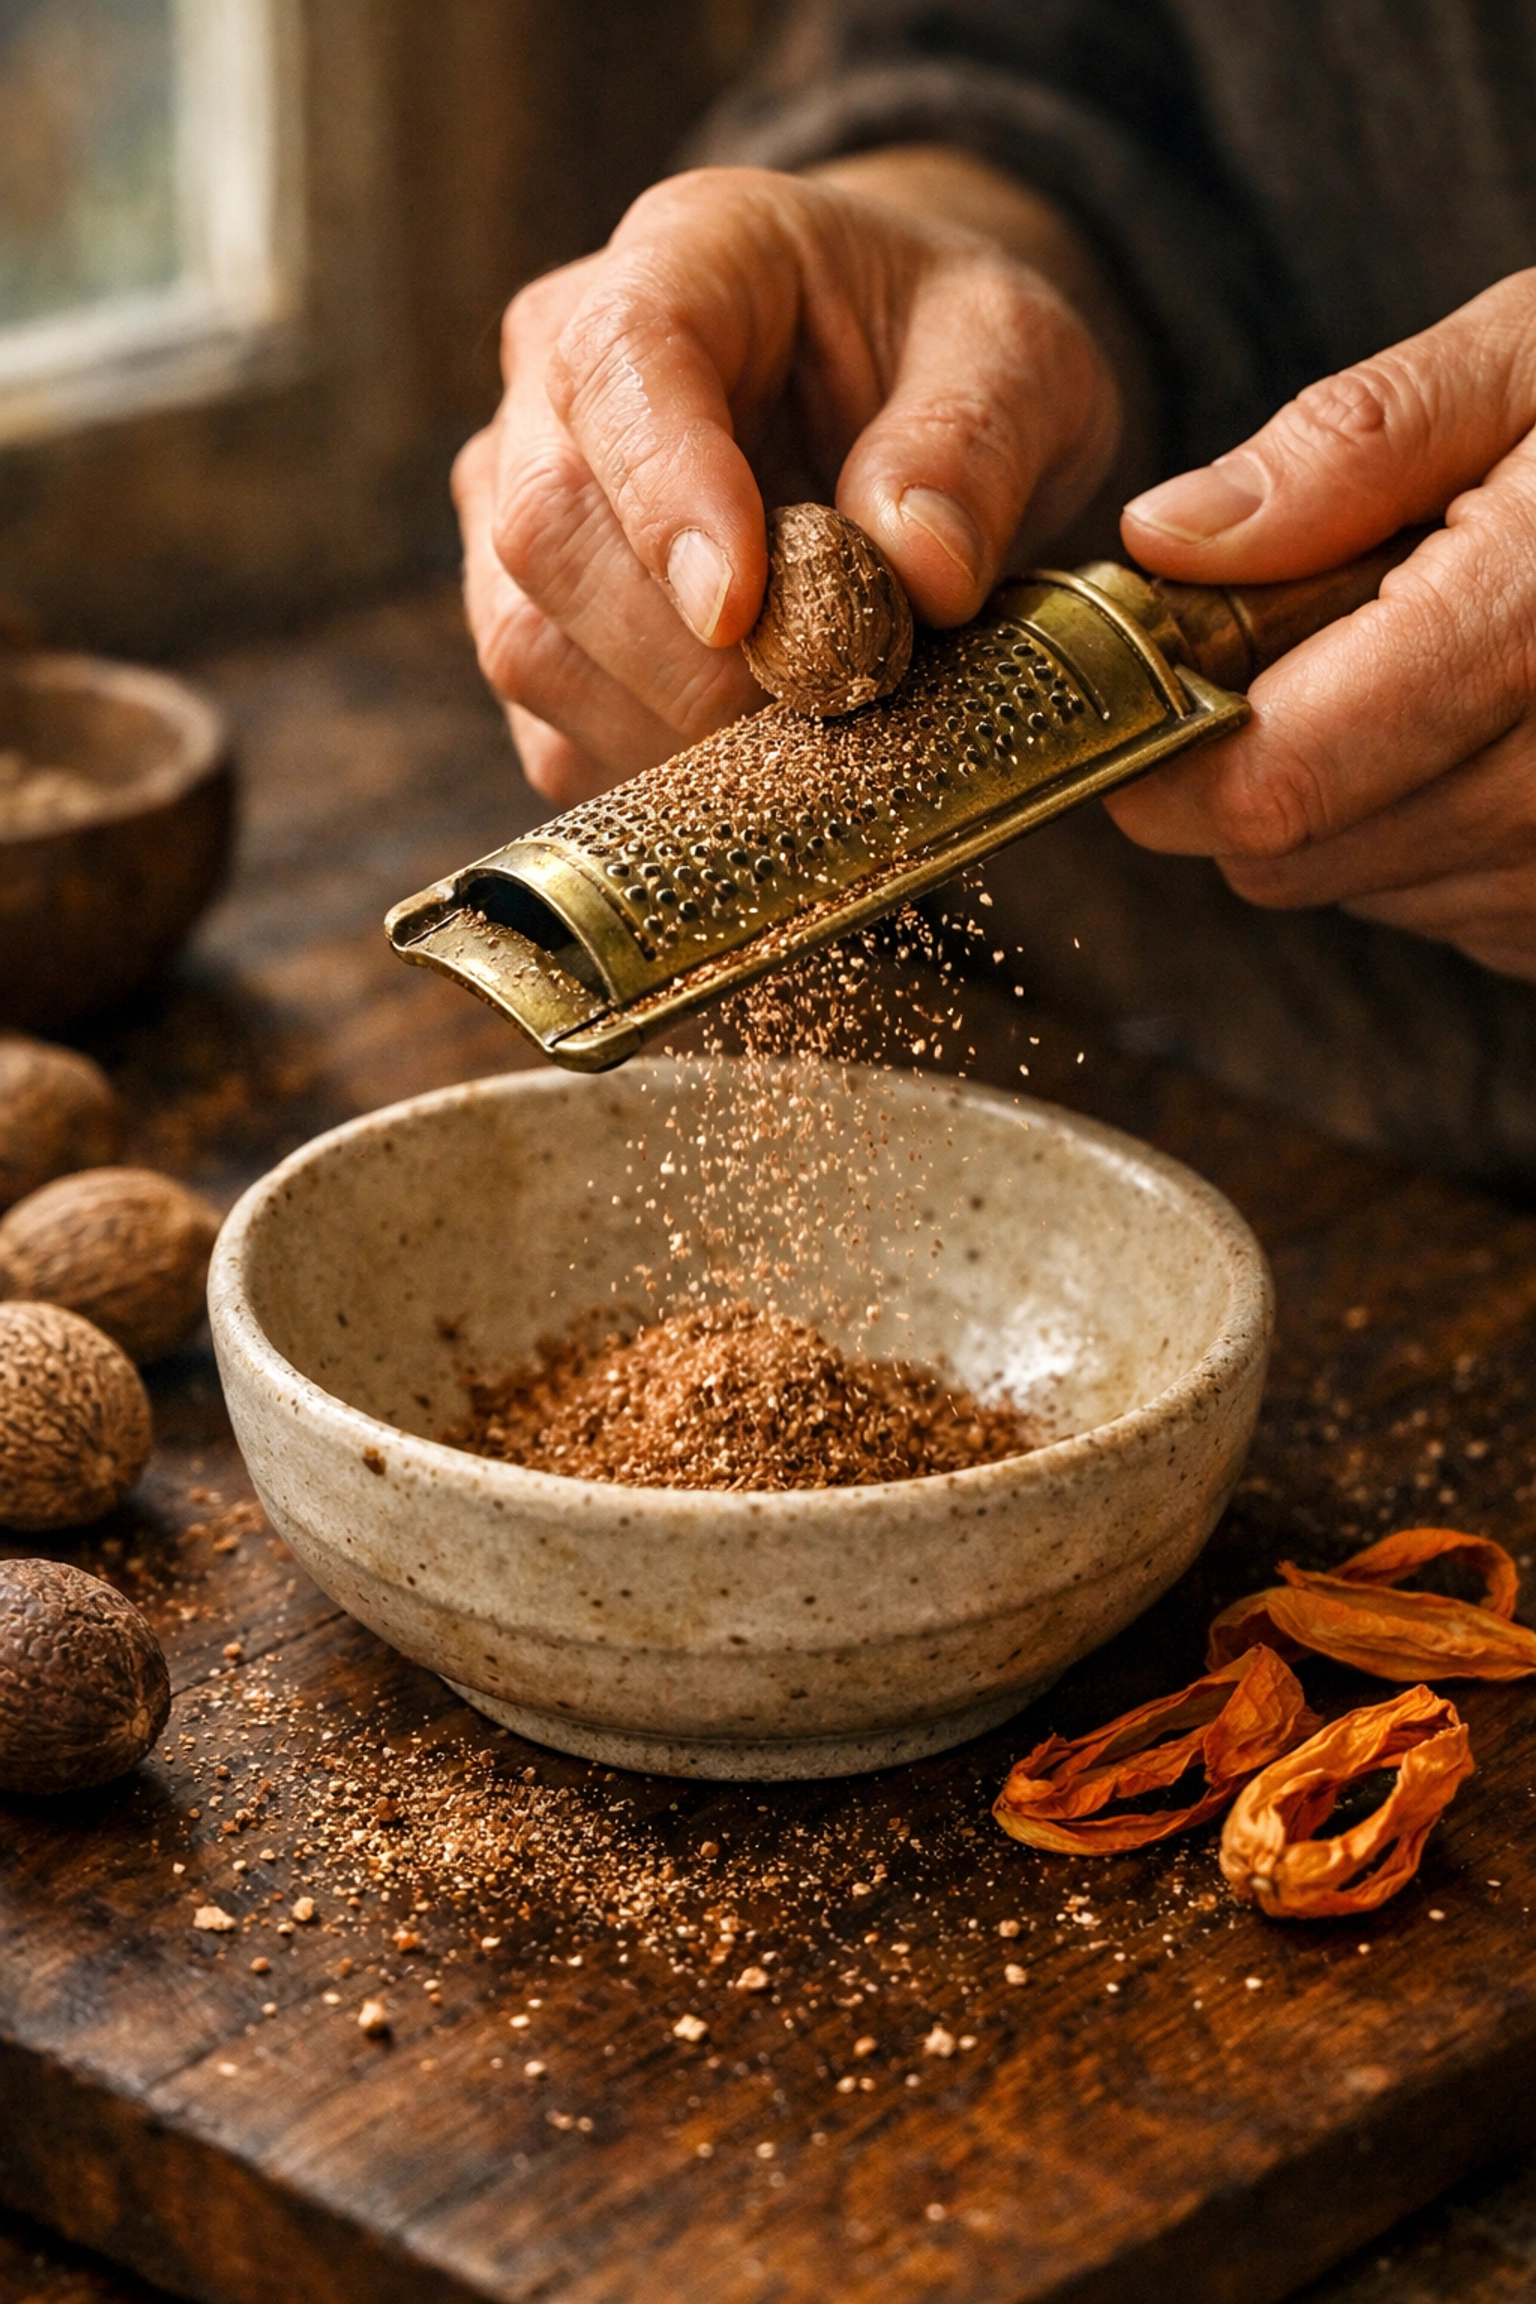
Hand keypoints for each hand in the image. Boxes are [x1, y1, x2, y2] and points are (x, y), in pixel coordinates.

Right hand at [455, 158, 1130, 802]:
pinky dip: (650, 773)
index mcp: (683, 256)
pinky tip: (752, 755)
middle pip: (547, 528)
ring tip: (803, 726)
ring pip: (528, 643)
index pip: (620, 364)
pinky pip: (551, 732)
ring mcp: (521, 501)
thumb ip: (974, 441)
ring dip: (667, 725)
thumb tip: (921, 571)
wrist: (904, 389)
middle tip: (823, 700)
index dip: (667, 498)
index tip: (742, 612)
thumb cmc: (948, 352)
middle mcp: (559, 374)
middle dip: (683, 653)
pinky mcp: (531, 621)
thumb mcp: (1017, 356)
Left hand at [1109, 269, 1535, 981]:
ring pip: (1361, 885)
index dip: (1166, 749)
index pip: (1271, 783)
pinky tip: (1501, 728)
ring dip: (1357, 793)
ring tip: (1455, 663)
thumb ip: (1352, 447)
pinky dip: (1437, 831)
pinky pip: (1447, 908)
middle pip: (1292, 853)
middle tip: (1333, 631)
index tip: (1145, 682)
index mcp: (1533, 627)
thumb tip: (1170, 538)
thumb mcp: (1535, 361)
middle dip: (1263, 753)